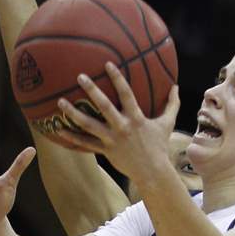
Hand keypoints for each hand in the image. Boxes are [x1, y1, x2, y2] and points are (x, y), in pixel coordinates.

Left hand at [59, 62, 179, 181]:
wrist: (152, 172)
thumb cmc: (159, 146)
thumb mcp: (167, 124)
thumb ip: (172, 104)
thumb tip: (176, 86)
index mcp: (136, 118)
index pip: (126, 93)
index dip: (117, 78)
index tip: (107, 64)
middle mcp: (122, 127)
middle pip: (104, 106)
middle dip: (92, 90)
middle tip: (80, 76)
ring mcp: (112, 140)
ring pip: (89, 125)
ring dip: (74, 113)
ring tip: (60, 102)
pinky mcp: (105, 151)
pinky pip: (85, 143)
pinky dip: (72, 137)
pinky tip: (58, 129)